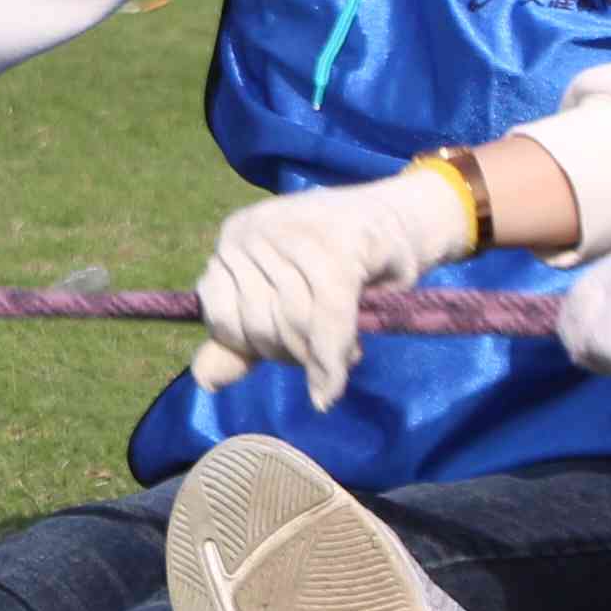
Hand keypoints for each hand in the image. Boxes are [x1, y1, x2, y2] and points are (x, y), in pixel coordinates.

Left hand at [190, 166, 475, 401]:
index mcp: (233, 239)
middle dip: (293, 353)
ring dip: (320, 358)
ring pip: (294, 325)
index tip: (290, 349)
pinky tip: (330, 388)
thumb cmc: (344, 265)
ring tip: (344, 349)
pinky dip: (331, 362)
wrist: (405, 222)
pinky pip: (327, 322)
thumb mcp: (283, 302)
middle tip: (325, 351)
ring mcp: (291, 232)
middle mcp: (252, 229)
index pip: (221, 318)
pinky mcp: (338, 245)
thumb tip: (205, 380)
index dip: (256, 348)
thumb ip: (242, 338)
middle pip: (258, 325)